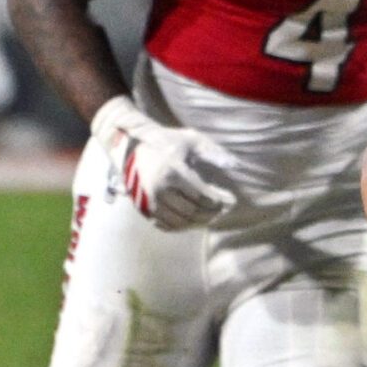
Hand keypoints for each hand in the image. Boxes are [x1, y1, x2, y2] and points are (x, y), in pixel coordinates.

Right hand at [93, 96, 235, 230]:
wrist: (130, 146)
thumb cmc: (166, 141)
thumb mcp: (191, 139)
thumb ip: (213, 152)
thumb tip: (236, 165)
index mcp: (172, 173)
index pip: (201, 197)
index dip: (219, 202)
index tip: (230, 200)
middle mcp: (158, 190)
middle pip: (192, 212)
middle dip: (211, 213)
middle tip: (223, 209)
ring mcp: (148, 201)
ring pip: (179, 222)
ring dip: (198, 222)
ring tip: (211, 215)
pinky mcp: (142, 208)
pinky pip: (165, 225)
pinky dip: (182, 227)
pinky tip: (193, 220)